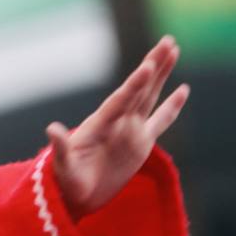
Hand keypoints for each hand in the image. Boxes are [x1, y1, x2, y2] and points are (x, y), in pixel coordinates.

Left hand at [46, 36, 189, 218]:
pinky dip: (173, 105)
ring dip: (162, 74)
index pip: (120, 100)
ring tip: (173, 49)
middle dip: (153, 65)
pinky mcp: (142, 143)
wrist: (75, 194)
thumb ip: (61, 147)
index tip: (147, 66)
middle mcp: (118, 122)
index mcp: (100, 124)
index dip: (134, 84)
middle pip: (140, 89)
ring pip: (151, 96)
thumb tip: (52, 129)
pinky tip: (183, 88)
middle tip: (168, 40)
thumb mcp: (63, 165)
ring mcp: (131, 130)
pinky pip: (162, 120)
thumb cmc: (66, 180)